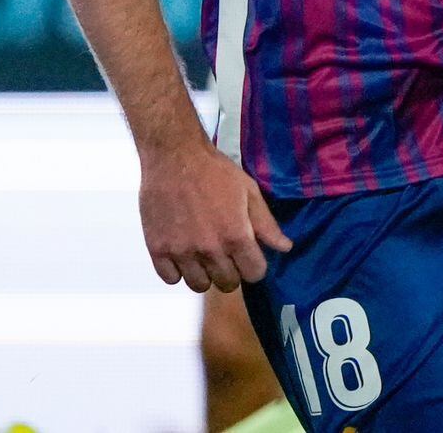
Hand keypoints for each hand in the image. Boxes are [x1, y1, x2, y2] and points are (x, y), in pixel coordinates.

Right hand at [138, 140, 291, 292]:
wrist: (175, 157)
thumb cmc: (215, 172)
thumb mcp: (249, 192)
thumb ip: (266, 224)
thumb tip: (285, 247)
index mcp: (236, 236)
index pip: (254, 274)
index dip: (256, 266)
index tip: (250, 256)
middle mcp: (209, 250)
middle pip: (227, 284)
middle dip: (232, 272)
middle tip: (226, 254)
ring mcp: (181, 252)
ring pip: (199, 285)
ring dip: (205, 274)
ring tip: (204, 254)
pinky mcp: (157, 249)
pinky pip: (170, 279)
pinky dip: (177, 270)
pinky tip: (183, 253)